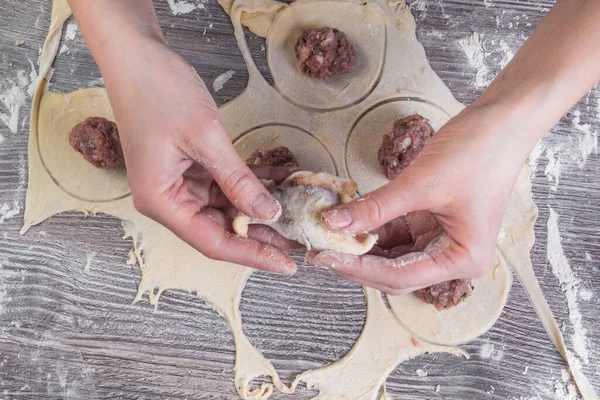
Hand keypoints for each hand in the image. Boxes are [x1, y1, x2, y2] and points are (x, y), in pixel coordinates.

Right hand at [105, 38, 296, 273]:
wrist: (136, 55)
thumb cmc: (158, 91)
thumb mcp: (206, 137)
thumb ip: (238, 180)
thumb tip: (268, 213)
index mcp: (161, 200)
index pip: (213, 242)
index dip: (252, 256)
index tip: (286, 264)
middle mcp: (168, 199)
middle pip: (220, 229)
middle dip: (261, 235)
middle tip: (299, 239)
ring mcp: (179, 183)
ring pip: (225, 209)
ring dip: (258, 209)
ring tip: (296, 214)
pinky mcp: (189, 168)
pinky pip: (224, 186)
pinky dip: (249, 186)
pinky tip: (279, 186)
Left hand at [309, 103, 532, 293]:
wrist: (500, 122)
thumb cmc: (477, 153)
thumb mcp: (421, 183)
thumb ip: (376, 207)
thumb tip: (333, 223)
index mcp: (462, 260)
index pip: (400, 276)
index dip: (359, 269)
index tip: (325, 257)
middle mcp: (451, 258)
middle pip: (392, 271)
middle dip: (355, 262)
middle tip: (317, 251)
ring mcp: (438, 241)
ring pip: (389, 255)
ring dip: (359, 246)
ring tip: (324, 237)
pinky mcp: (427, 222)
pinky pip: (393, 233)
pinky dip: (369, 228)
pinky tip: (345, 221)